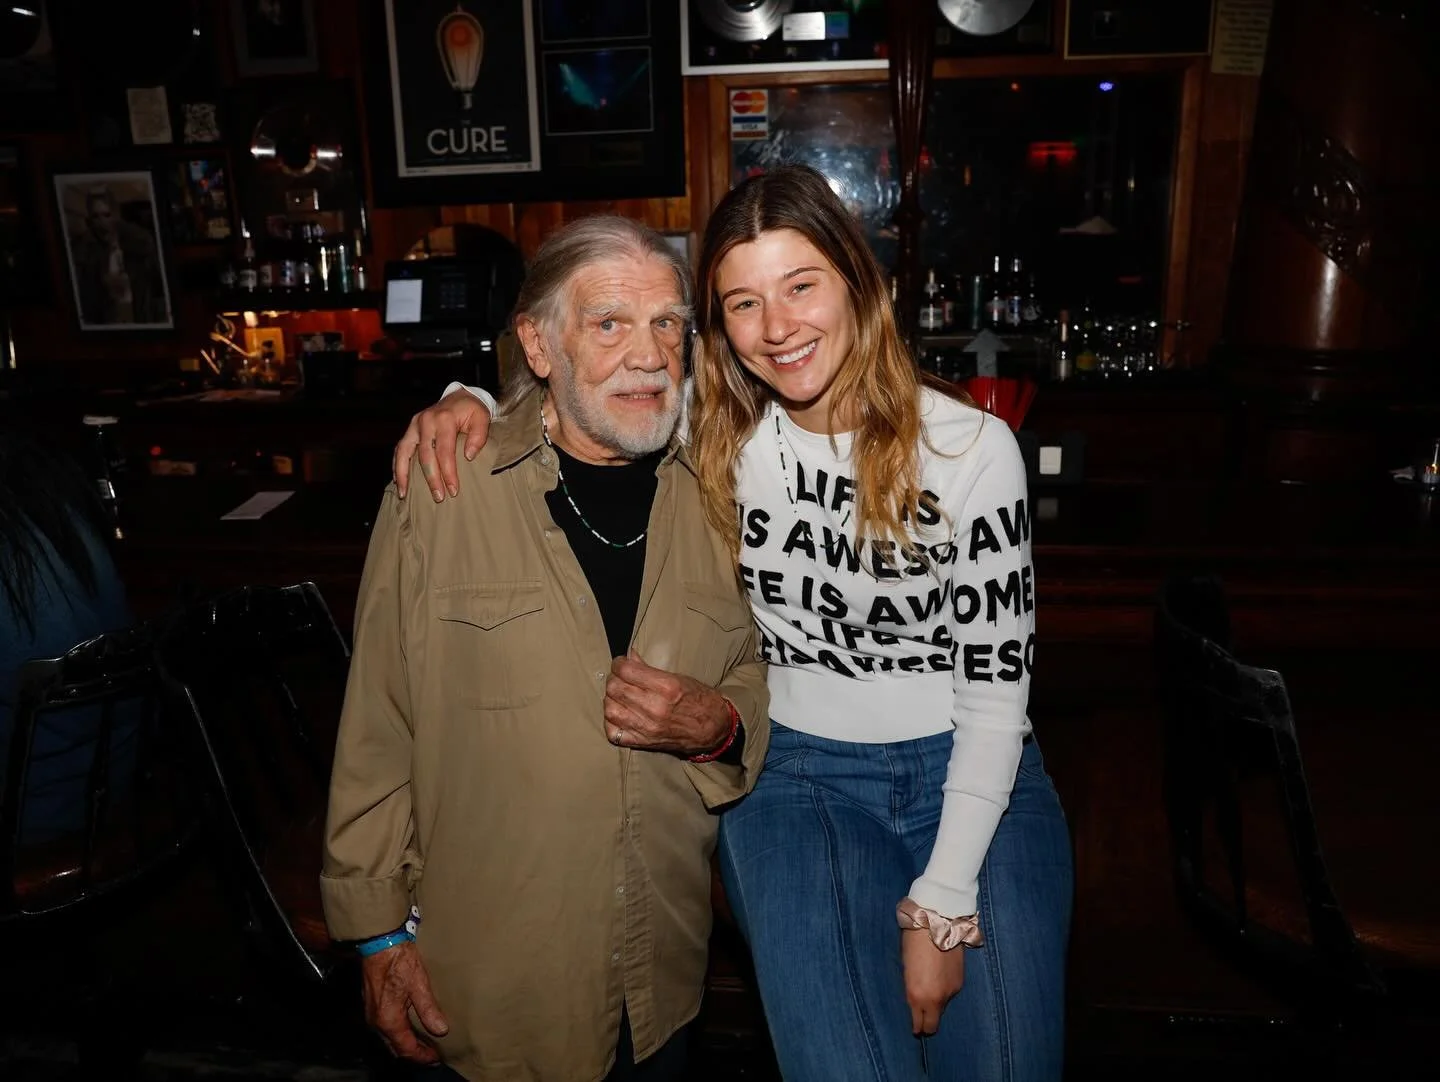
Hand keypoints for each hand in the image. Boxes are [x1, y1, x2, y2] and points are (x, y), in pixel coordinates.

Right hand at [361, 940, 449, 1062]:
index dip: (422, 1057)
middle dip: (413, 1054)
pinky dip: (397, 1034)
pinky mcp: (371, 1005)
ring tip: (423, 1044)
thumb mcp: (419, 984)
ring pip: (389, 1039)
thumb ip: (429, 1009)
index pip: (406, 1049)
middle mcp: (377, 1022)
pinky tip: (408, 1028)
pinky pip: (384, 1029)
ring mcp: (371, 1014)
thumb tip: (441, 1030)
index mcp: (389, 1021)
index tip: (436, 1059)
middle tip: (431, 1056)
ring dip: (405, 1045)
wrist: (379, 943)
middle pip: (395, 1048)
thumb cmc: (399, 961)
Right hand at [393, 389, 490, 501]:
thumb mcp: (482, 418)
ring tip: (404, 494)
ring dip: (403, 475)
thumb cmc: (472, 411)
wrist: (459, 397)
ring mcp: (414, 425)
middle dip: (431, 479)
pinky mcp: (409, 429)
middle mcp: (425, 421)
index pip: (445, 451)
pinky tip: (399, 481)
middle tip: (438, 497)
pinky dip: (397, 465)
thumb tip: (469, 456)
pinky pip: (399, 449)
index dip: (448, 473)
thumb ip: (479, 436)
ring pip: (404, 452)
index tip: (453, 490)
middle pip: (425, 455)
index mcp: (444, 419)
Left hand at [604, 650, 731, 757]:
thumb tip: (629, 657)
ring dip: (610, 699)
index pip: (626, 670)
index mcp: (666, 687)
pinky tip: (620, 714)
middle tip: (620, 678)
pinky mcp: (643, 743)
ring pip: (610, 709)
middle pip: (615, 688)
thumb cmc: (699, 699)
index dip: (618, 663)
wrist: (714, 729)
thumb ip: (650, 668)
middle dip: (614, 679)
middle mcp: (654, 708)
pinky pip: (613, 733)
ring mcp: (647, 728)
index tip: (621, 663)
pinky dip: (611, 722)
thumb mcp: (679, 677)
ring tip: (619, 696)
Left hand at [901, 928, 964, 1035]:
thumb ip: (912, 990)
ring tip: (929, 987)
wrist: (937, 922)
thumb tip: (916, 1001)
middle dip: (927, 1024)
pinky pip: (950, 994)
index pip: (920, 1025)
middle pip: (933, 1025)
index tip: (914, 1026)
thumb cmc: (913, 941)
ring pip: (943, 1008)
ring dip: (936, 1003)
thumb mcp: (906, 969)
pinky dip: (944, 991)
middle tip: (921, 1018)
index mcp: (917, 996)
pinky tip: (939, 977)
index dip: (916, 1028)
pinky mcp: (960, 982)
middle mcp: (936, 999)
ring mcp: (951, 991)